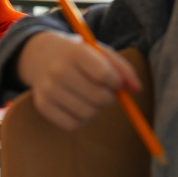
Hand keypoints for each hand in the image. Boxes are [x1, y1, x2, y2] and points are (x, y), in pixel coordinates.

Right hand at [16, 31, 141, 131]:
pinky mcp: (43, 106)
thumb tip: (138, 89)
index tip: (115, 82)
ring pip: (88, 113)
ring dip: (97, 109)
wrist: (39, 55)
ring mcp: (48, 90)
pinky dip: (82, 119)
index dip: (116, 82)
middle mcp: (58, 70)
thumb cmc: (77, 54)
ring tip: (91, 97)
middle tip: (104, 91)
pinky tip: (79, 106)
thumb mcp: (99, 51)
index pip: (104, 74)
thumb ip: (122, 68)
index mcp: (74, 52)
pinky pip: (73, 125)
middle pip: (98, 97)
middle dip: (109, 97)